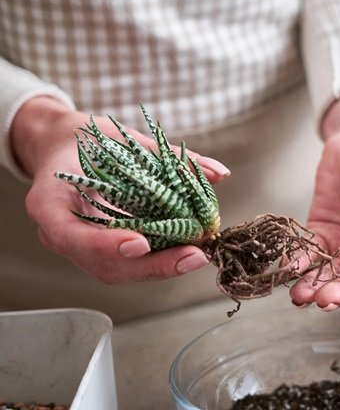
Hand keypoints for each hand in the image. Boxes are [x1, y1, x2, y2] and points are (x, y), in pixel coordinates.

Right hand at [10, 96, 229, 282]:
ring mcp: (80, 247)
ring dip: (161, 267)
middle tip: (193, 256)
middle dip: (152, 265)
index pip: (67, 234)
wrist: (68, 149)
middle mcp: (61, 233)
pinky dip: (160, 259)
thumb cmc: (90, 141)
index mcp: (48, 201)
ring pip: (119, 271)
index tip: (140, 243)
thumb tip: (220, 173)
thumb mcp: (122, 138)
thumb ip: (169, 156)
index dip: (103, 244)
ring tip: (197, 255)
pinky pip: (128, 264)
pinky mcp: (100, 251)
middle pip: (103, 264)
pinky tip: (187, 253)